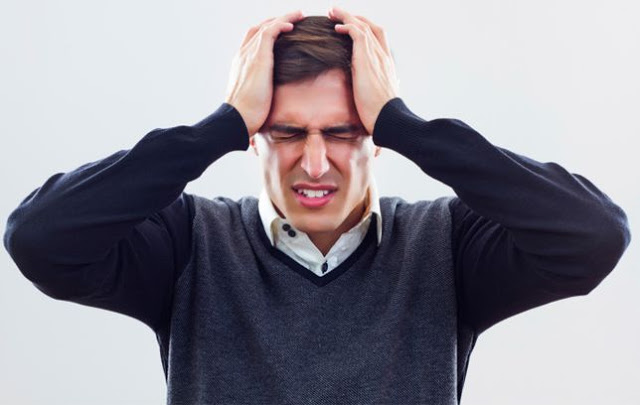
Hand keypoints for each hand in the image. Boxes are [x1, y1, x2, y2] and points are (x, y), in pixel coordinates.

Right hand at [224, 10, 304, 136]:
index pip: (253, 40)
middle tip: (293, 18)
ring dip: (283, 18)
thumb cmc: (245, 118)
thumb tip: (271, 103)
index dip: (267, 32)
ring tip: (299, 15)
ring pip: (266, 26)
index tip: (282, 31)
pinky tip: (293, 25)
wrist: (236, 120)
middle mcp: (242, 56)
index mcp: (241, 65)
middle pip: (258, 28)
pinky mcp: (258, 58)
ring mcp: (248, 55)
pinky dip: (281, 25)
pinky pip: (270, 32)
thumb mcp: (253, 101)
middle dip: (275, 21)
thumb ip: (261, 95)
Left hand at [328, 6, 399, 134]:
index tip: (352, 26)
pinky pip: (357, 34)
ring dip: (346, 17)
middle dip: (355, 18)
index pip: (379, 38)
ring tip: (332, 12)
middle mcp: (384, 57)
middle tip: (338, 14)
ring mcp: (377, 56)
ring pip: (363, 27)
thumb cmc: (383, 116)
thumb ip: (379, 91)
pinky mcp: (367, 59)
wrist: (388, 120)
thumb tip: (376, 94)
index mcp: (387, 65)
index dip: (366, 28)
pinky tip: (336, 26)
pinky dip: (347, 26)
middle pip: (372, 27)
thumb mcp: (382, 100)